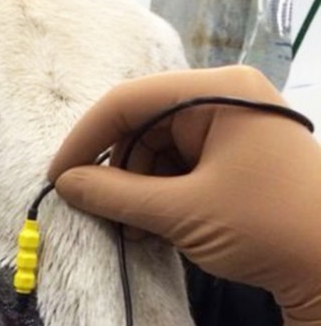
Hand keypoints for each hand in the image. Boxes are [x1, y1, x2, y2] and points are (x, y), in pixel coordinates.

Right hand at [48, 66, 320, 325]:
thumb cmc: (266, 228)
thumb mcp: (182, 212)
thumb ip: (116, 195)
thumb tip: (66, 184)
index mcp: (219, 93)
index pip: (130, 101)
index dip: (86, 139)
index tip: (59, 179)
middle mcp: (226, 100)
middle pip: (143, 127)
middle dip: (118, 173)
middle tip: (104, 215)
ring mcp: (234, 129)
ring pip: (157, 152)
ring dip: (137, 192)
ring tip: (137, 231)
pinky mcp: (237, 159)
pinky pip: (180, 168)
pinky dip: (160, 198)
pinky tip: (155, 229)